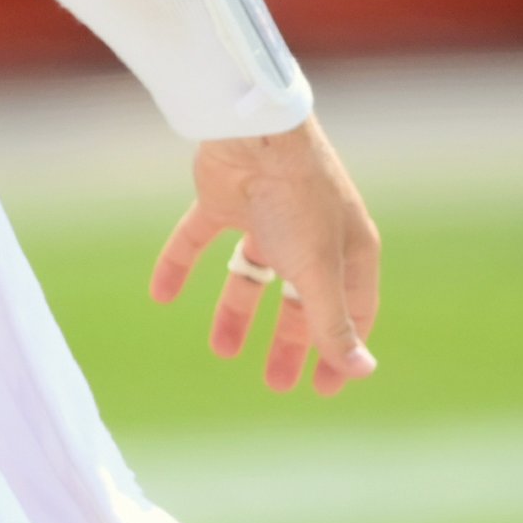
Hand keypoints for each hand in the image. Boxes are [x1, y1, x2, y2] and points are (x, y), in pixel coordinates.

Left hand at [152, 116, 381, 395]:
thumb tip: (362, 372)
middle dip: (289, 340)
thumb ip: (333, 322)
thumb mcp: (319, 270)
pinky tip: (160, 295)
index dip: (339, 350)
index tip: (321, 389)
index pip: (352, 310)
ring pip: (250, 273)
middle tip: (274, 383)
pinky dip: (178, 265)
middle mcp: (309, 234)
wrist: (253, 133)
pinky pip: (196, 240)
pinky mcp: (222, 200)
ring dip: (235, 310)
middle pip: (300, 298)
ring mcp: (264, 215)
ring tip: (220, 350)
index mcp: (347, 250)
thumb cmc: (299, 200)